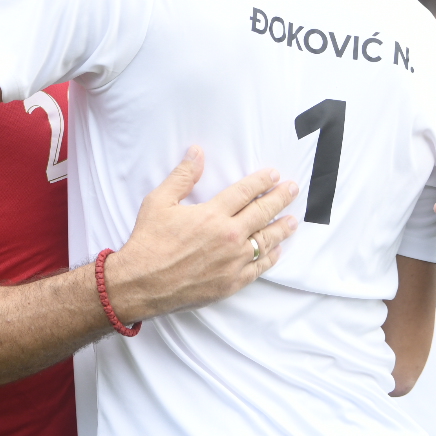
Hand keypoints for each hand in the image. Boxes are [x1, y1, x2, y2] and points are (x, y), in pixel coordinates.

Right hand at [103, 147, 298, 322]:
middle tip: (293, 189)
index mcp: (212, 214)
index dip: (261, 181)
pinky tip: (277, 251)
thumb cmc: (149, 241)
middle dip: (280, 198)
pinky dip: (270, 258)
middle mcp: (228, 237)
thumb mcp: (159, 201)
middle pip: (262, 213)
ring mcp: (232, 262)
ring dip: (281, 228)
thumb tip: (196, 153)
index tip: (274, 175)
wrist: (142, 283)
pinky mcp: (231, 283)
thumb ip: (182, 176)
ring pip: (265, 241)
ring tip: (293, 220)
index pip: (245, 192)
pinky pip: (258, 268)